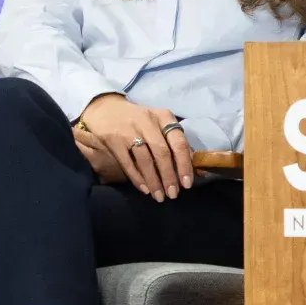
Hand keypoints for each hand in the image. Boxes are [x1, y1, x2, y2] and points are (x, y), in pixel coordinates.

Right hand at [77, 94, 192, 200]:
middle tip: (173, 194)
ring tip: (159, 196)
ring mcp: (128, 130)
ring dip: (153, 180)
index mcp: (164, 117)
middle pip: (162, 153)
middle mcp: (147, 122)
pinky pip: (127, 163)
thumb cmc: (139, 119)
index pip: (179, 143)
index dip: (184, 165)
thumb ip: (178, 145)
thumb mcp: (160, 125)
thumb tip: (201, 171)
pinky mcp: (113, 139)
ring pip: (145, 160)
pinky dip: (137, 178)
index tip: (187, 184)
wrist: (104, 108)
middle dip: (168, 176)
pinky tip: (144, 189)